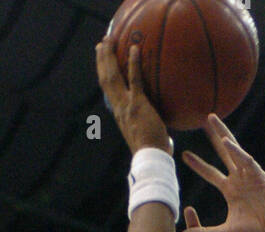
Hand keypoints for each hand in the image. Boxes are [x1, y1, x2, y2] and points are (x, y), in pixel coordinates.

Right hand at [96, 38, 171, 154]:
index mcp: (119, 114)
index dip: (102, 74)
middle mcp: (118, 108)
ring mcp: (126, 105)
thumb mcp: (146, 136)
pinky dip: (133, 63)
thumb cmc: (153, 152)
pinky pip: (134, 79)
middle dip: (102, 59)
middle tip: (102, 43)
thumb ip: (149, 127)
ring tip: (109, 39)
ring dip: (109, 56)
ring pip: (112, 76)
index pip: (107, 91)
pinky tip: (134, 48)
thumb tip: (163, 130)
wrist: (151, 159)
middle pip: (105, 78)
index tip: (101, 61)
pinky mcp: (138, 104)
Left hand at [181, 115, 264, 231]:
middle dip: (213, 137)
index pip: (211, 173)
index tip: (185, 154)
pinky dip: (237, 151)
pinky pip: (246, 160)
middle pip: (223, 153)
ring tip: (211, 119)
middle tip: (203, 119)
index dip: (198, 164)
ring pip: (234, 149)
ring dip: (223, 133)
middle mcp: (239, 179)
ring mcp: (250, 175)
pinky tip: (226, 142)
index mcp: (231, 190)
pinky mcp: (260, 176)